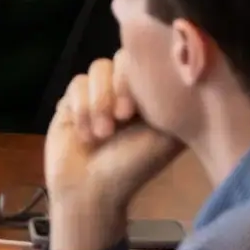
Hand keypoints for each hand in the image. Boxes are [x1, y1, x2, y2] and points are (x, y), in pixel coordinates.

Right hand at [44, 59, 181, 249]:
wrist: (92, 190)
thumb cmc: (133, 167)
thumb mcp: (166, 137)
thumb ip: (174, 102)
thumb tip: (178, 71)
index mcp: (151, 97)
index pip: (147, 62)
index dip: (137, 79)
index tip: (135, 112)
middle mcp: (125, 90)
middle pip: (120, 59)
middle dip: (116, 90)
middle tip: (119, 119)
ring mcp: (97, 93)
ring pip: (96, 69)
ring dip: (98, 102)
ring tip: (101, 134)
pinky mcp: (71, 100)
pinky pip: (75, 84)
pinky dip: (81, 109)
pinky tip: (84, 134)